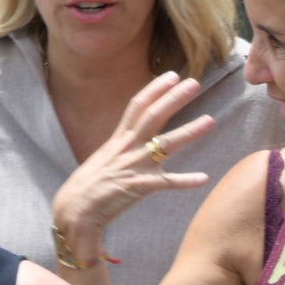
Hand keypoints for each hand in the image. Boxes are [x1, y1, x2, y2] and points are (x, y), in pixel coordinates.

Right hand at [49, 77, 217, 263]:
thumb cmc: (89, 185)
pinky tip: (204, 178)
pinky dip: (185, 180)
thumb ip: (122, 147)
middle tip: (194, 83)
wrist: (73, 209)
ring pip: (166, 144)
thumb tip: (134, 138)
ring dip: (189, 131)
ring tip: (210, 120)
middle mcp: (127, 148)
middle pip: (153, 116)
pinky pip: (166, 182)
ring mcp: (133, 166)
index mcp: (118, 139)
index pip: (137, 106)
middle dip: (174, 98)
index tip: (172, 75)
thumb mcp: (106, 158)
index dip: (155, 89)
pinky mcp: (138, 187)